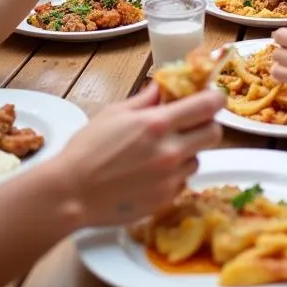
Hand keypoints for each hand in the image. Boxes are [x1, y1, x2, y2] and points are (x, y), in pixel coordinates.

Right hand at [55, 84, 223, 226]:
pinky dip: (175, 175)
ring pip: (198, 159)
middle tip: (191, 124)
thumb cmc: (87, 149)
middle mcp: (171, 151)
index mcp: (158, 124)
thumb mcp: (114, 113)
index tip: (212, 97)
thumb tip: (163, 87)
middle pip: (214, 133)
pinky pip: (183, 181)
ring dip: (188, 152)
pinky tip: (152, 173)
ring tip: (162, 151)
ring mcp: (171, 178)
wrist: (72, 194)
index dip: (215, 98)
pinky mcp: (166, 199)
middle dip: (207, 124)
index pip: (207, 105)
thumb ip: (145, 100)